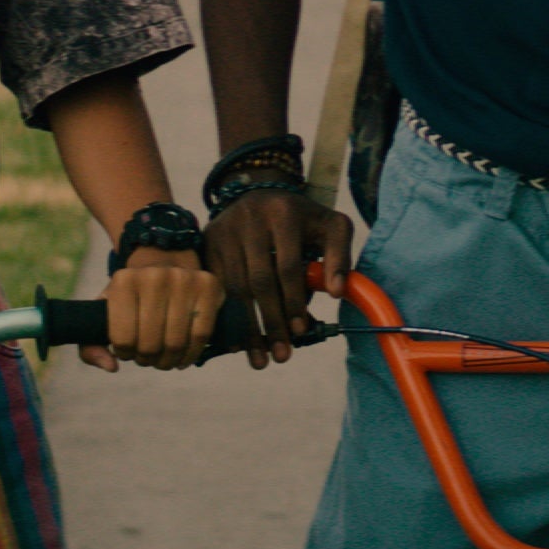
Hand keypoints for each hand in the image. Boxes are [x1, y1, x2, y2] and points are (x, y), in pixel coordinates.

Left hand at [82, 248, 223, 370]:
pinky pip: (201, 336)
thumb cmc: (132, 296)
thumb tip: (111, 367)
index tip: (128, 350)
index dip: (125, 353)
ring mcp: (183, 279)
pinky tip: (183, 356)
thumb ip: (91, 343)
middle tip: (148, 358)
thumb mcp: (105, 310)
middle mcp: (153, 276)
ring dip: (169, 361)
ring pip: (176, 343)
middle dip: (148, 359)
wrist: (165, 262)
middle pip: (150, 344)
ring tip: (164, 359)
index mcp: (123, 281)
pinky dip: (191, 355)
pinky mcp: (208, 286)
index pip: (122, 338)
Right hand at [202, 186, 353, 369]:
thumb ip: (340, 256)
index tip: (302, 332)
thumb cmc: (303, 218)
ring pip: (234, 287)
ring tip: (260, 358)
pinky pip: (216, 285)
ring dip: (247, 327)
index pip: (287, 265)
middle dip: (271, 321)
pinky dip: (225, 315)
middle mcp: (249, 218)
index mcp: (283, 213)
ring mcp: (224, 229)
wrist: (259, 190)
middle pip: (258, 280)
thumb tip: (336, 292)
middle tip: (282, 356)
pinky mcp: (208, 241)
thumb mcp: (331, 227)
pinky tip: (234, 341)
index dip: (294, 301)